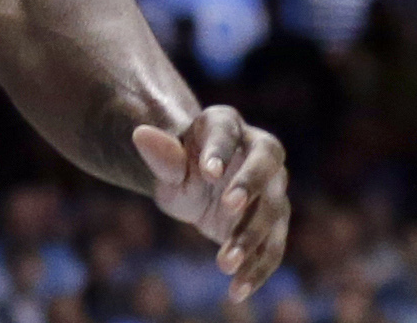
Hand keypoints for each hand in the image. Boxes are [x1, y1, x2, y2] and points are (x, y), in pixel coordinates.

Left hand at [133, 108, 289, 300]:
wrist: (196, 186)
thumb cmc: (180, 165)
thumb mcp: (166, 163)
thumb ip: (160, 154)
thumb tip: (141, 134)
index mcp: (227, 125)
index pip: (227, 134)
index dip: (220, 152)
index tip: (208, 172)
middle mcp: (260, 153)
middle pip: (265, 169)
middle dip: (249, 187)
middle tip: (228, 207)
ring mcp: (274, 189)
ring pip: (270, 214)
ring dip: (250, 239)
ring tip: (223, 264)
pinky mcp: (276, 223)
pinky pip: (272, 248)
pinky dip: (257, 270)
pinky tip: (237, 290)